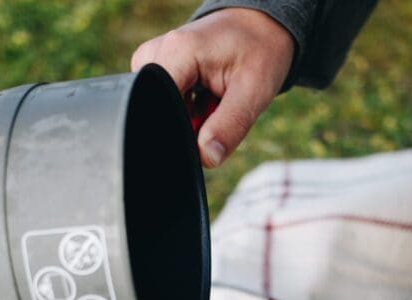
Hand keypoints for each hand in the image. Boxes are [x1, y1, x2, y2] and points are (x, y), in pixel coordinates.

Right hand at [131, 8, 293, 167]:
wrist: (259, 27)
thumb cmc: (259, 52)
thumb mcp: (254, 92)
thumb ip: (230, 127)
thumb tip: (205, 159)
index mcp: (178, 52)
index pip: (158, 105)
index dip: (178, 131)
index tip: (202, 139)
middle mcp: (155, 53)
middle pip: (158, 111)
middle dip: (188, 126)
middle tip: (218, 112)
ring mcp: (152, 61)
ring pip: (161, 112)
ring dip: (190, 120)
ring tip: (213, 102)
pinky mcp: (154, 70)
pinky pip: (164, 105)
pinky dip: (187, 113)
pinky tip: (204, 101)